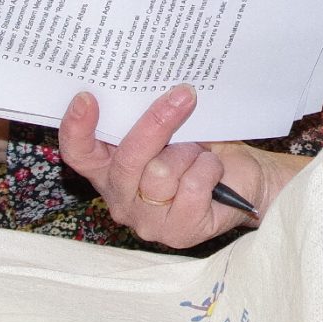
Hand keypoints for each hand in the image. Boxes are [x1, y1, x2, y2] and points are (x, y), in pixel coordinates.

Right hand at [57, 87, 289, 247]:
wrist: (245, 178)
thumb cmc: (201, 148)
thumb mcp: (172, 128)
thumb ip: (151, 119)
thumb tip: (151, 88)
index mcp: (109, 170)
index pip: (79, 154)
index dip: (77, 128)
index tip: (87, 98)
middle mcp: (120, 199)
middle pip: (126, 160)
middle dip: (156, 124)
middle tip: (184, 95)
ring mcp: (147, 221)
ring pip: (160, 174)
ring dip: (189, 152)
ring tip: (200, 152)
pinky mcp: (179, 233)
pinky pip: (191, 187)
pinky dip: (208, 169)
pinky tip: (212, 170)